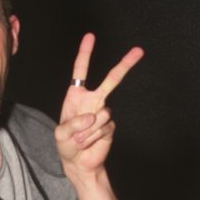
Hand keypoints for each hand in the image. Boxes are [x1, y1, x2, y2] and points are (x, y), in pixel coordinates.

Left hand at [55, 33, 142, 176]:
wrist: (79, 163)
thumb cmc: (66, 145)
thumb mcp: (60, 134)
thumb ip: (72, 124)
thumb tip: (92, 116)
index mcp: (77, 96)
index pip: (80, 71)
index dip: (85, 53)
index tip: (90, 36)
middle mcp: (93, 100)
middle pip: (112, 79)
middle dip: (125, 64)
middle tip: (139, 51)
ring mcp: (103, 113)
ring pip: (102, 113)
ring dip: (88, 129)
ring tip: (80, 139)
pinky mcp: (110, 126)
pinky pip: (104, 127)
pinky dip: (93, 137)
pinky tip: (87, 143)